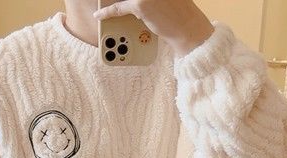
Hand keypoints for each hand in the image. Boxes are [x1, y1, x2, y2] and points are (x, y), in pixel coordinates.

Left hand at [94, 0, 214, 56]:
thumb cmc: (178, 11)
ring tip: (103, 2)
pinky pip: (118, 7)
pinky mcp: (140, 4)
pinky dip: (107, 12)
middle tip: (109, 3)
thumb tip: (131, 1)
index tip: (124, 1)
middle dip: (121, 0)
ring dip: (110, 1)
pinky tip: (99, 15)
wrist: (188, 27)